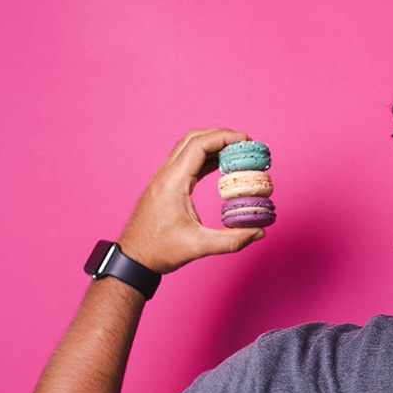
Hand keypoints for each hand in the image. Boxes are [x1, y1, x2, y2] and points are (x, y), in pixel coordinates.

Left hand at [116, 128, 265, 273]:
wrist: (133, 257)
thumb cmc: (159, 250)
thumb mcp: (199, 246)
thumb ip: (232, 240)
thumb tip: (258, 232)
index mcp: (173, 182)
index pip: (199, 145)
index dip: (225, 137)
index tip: (246, 140)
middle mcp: (166, 174)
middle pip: (194, 139)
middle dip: (221, 136)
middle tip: (246, 144)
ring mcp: (164, 178)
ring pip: (189, 148)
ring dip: (213, 145)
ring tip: (238, 153)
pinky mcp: (167, 185)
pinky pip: (188, 162)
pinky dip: (206, 158)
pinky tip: (222, 165)